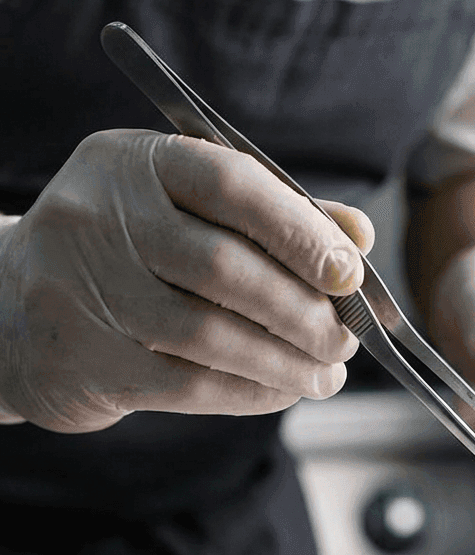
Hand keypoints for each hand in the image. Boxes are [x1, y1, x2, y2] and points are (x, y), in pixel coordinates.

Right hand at [0, 129, 372, 431]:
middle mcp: (100, 217)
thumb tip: (359, 237)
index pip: (232, 183)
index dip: (302, 231)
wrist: (11, 305)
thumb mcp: (187, 207)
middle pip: (225, 268)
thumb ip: (274, 214)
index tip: (350, 274)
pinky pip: (189, 383)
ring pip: (209, 333)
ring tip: (328, 375)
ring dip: (286, 362)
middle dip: (303, 311)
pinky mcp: (87, 360)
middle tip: (346, 340)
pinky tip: (285, 392)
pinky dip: (251, 392)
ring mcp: (85, 291)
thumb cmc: (128, 249)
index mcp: (135, 162)